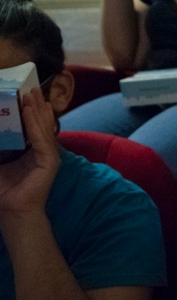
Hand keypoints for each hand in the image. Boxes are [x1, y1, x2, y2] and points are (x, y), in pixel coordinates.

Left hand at [0, 89, 59, 233]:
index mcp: (32, 151)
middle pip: (40, 123)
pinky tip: (29, 111)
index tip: (24, 93)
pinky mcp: (49, 162)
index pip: (33, 126)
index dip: (30, 110)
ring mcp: (48, 156)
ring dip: (36, 109)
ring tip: (32, 93)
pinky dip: (34, 123)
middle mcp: (43, 151)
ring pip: (42, 127)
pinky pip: (41, 139)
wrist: (13, 212)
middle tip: (31, 86)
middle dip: (36, 104)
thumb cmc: (4, 192)